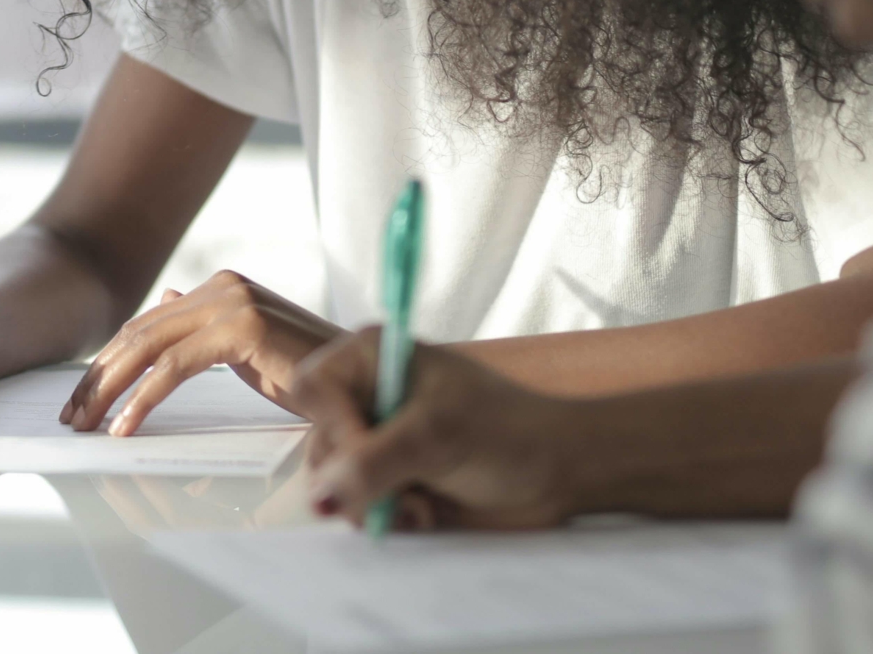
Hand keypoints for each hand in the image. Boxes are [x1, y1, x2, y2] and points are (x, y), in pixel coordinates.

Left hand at [60, 270, 341, 435]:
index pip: (147, 324)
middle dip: (98, 378)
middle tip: (71, 418)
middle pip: (139, 333)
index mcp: (222, 286)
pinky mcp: (243, 330)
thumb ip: (206, 327)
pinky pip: (175, 368)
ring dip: (109, 390)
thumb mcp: (248, 347)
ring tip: (87, 425)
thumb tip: (168, 298)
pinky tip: (125, 427)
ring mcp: (234, 302)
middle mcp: (224, 286)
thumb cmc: (311, 374)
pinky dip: (143, 400)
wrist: (369, 381)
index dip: (108, 362)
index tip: (81, 400)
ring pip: (148, 348)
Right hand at [293, 327, 580, 531]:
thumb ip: (372, 464)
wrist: (559, 472)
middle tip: (401, 488)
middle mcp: (367, 395)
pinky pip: (358, 505)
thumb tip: (321, 499)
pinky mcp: (390, 479)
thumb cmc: (507, 433)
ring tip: (420, 504)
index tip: (370, 452)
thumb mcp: (436, 437)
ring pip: (334, 481)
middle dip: (356, 476)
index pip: (313, 389)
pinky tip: (425, 511)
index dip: (335, 426)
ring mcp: (378, 439)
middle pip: (319, 441)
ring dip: (374, 502)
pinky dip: (388, 515)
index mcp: (372, 358)